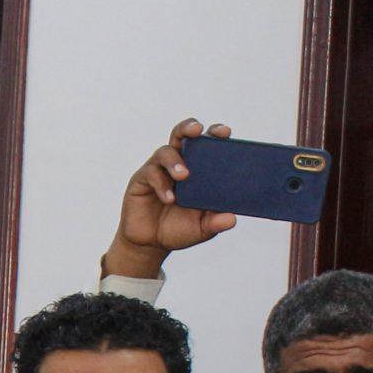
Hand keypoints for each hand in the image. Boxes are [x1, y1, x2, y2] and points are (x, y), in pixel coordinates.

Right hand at [105, 119, 237, 278]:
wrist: (150, 245)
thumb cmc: (178, 230)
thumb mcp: (201, 228)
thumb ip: (216, 223)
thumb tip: (232, 219)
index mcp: (197, 168)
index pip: (206, 143)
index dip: (215, 133)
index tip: (225, 133)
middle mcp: (177, 163)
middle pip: (182, 134)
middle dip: (189, 127)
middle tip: (198, 130)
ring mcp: (158, 170)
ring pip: (165, 151)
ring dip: (175, 161)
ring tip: (183, 175)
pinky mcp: (141, 180)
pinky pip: (151, 174)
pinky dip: (161, 184)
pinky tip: (169, 198)